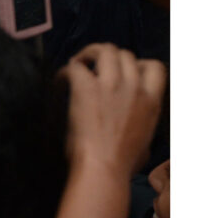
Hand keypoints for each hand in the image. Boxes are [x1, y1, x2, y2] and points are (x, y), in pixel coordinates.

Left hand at [61, 43, 165, 177]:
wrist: (104, 168)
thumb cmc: (122, 164)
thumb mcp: (145, 143)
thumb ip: (142, 126)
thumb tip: (136, 131)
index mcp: (152, 101)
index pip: (154, 67)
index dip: (138, 64)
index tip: (123, 72)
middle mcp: (134, 88)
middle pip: (126, 54)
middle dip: (109, 57)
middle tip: (94, 66)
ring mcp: (111, 86)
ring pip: (105, 50)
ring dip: (89, 54)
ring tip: (79, 64)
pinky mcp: (87, 89)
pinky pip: (76, 66)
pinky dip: (67, 70)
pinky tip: (62, 81)